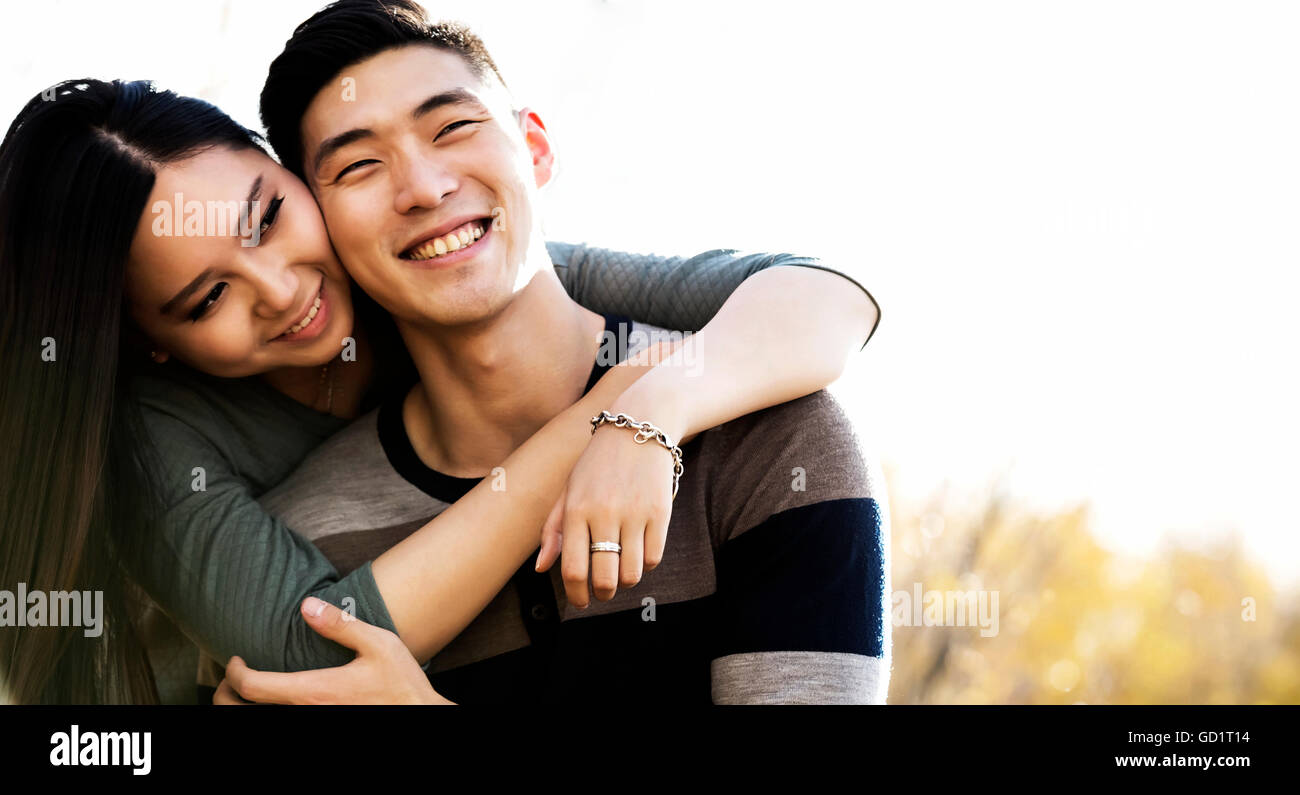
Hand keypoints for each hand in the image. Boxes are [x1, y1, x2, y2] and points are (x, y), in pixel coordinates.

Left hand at [213, 597, 452, 704]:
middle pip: (242, 713)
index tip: (237, 659)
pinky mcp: (322, 727)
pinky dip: (267, 712)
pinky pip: (280, 722)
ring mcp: (314, 723)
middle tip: (233, 678)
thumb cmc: (401, 684)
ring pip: (257, 723)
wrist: (419, 715)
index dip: (234, 673)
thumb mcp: (379, 644)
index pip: (253, 687)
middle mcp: (306, 713)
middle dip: (226, 695)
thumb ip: (341, 624)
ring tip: (250, 690)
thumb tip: (308, 603)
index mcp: (313, 692)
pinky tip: (276, 701)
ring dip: (244, 708)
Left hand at [535, 344, 686, 607]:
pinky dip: (647, 563)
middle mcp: (604, 513)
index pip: (572, 568)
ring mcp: (634, 513)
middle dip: (602, 593)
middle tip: (601, 592)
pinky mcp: (660, 512)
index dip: (575, 594)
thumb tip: (541, 568)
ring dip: (625, 580)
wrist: (640, 426)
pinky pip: (655, 557)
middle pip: (604, 578)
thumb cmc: (598, 463)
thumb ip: (553, 530)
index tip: (580, 601)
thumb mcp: (569, 489)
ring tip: (621, 570)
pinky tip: (640, 551)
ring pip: (631, 573)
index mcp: (576, 510)